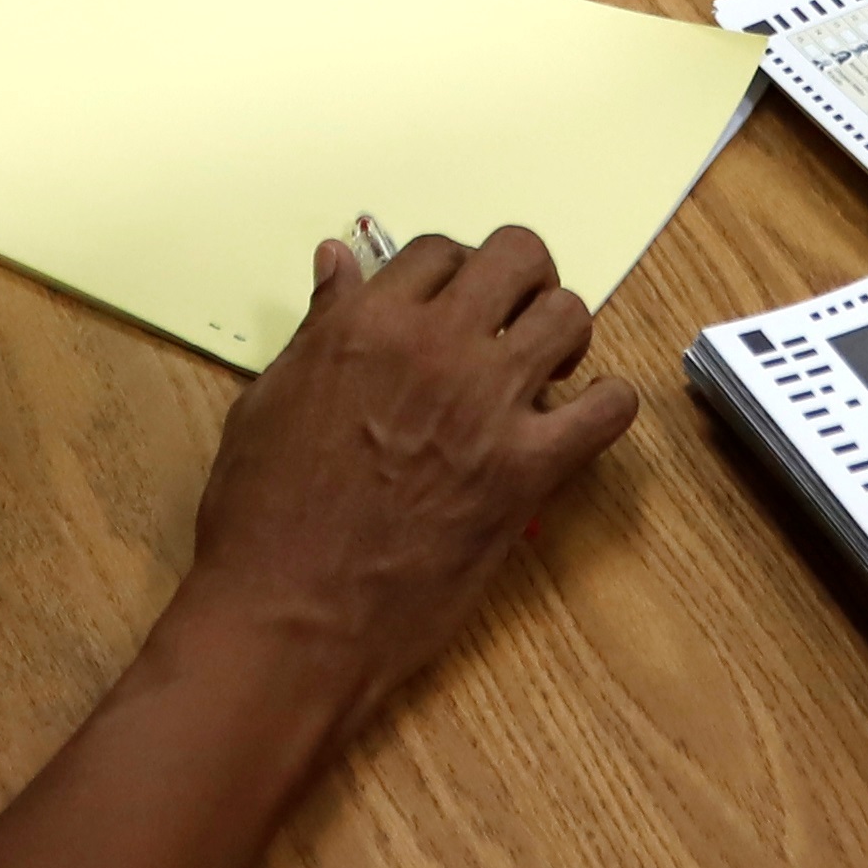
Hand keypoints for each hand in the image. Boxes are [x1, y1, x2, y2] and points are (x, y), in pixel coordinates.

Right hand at [169, 227, 630, 747]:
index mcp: (368, 324)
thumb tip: (338, 259)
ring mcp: (488, 407)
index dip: (450, 273)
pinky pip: (607, 409)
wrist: (289, 616)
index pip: (438, 251)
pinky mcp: (526, 472)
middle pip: (517, 258)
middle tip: (510, 324)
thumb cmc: (260, 515)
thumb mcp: (269, 401)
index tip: (451, 308)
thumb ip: (319, 326)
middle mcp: (437, 348)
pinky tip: (578, 423)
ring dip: (561, 333)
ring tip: (545, 369)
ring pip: (569, 315)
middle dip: (519, 281)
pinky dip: (605, 405)